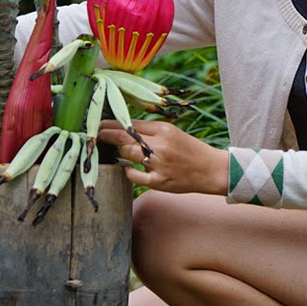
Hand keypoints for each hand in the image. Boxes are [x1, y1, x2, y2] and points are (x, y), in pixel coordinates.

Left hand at [98, 120, 228, 195]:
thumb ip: (151, 131)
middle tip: (96, 135)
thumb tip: (125, 129)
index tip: (99, 124)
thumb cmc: (189, 150)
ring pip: (128, 154)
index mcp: (164, 130)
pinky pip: (134, 176)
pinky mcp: (159, 181)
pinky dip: (128, 172)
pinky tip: (127, 169)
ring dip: (120, 152)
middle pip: (125, 137)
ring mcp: (159, 164)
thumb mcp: (172, 133)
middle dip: (107, 135)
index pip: (131, 124)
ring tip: (118, 152)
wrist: (210, 169)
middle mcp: (160, 145)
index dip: (112, 124)